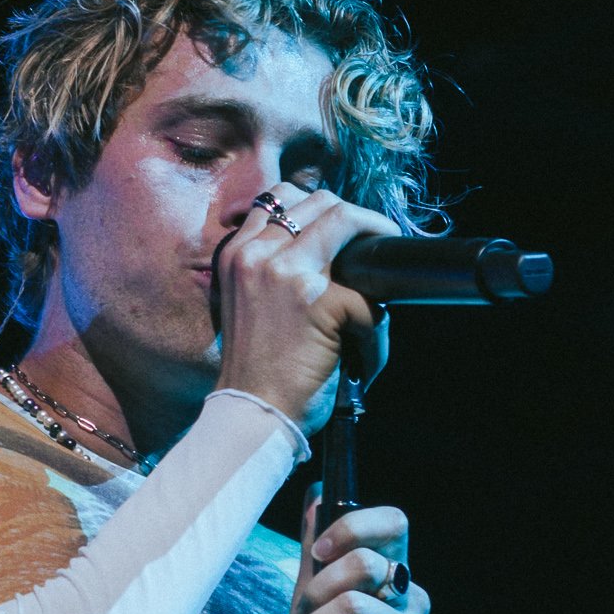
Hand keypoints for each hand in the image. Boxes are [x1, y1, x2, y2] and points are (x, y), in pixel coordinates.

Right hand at [213, 182, 399, 437]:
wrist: (251, 417)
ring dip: (373, 248)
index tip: (342, 226)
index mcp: (235, 253)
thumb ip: (269, 268)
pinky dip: (374, 334)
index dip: (318, 206)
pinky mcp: (319, 300)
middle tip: (375, 246)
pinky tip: (362, 360)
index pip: (279, 196)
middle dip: (355, 221)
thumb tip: (323, 246)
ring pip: (347, 223)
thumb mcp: (245, 304)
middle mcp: (256, 254)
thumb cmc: (255, 372)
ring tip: (379, 285)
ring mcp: (286, 272)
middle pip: (320, 201)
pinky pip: (369, 299)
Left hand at [274, 486, 427, 613]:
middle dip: (312, 595)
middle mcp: (413, 601)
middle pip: (365, 564)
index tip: (315, 552)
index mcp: (395, 578)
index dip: (353, 526)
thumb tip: (316, 495)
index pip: (394, 523)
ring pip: (351, 608)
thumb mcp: (316, 611)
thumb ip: (316, 559)